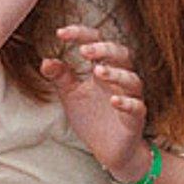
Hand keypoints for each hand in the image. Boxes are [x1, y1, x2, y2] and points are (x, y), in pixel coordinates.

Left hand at [41, 26, 149, 177]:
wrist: (107, 150)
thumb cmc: (91, 116)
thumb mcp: (70, 94)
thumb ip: (60, 77)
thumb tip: (45, 61)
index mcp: (101, 68)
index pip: (96, 42)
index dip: (81, 34)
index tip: (60, 33)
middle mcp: (119, 80)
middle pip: (121, 54)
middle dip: (104, 49)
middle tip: (84, 50)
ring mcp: (130, 98)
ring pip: (132, 79)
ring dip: (116, 73)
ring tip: (98, 71)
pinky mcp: (136, 119)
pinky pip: (137, 107)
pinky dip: (127, 102)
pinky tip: (114, 100)